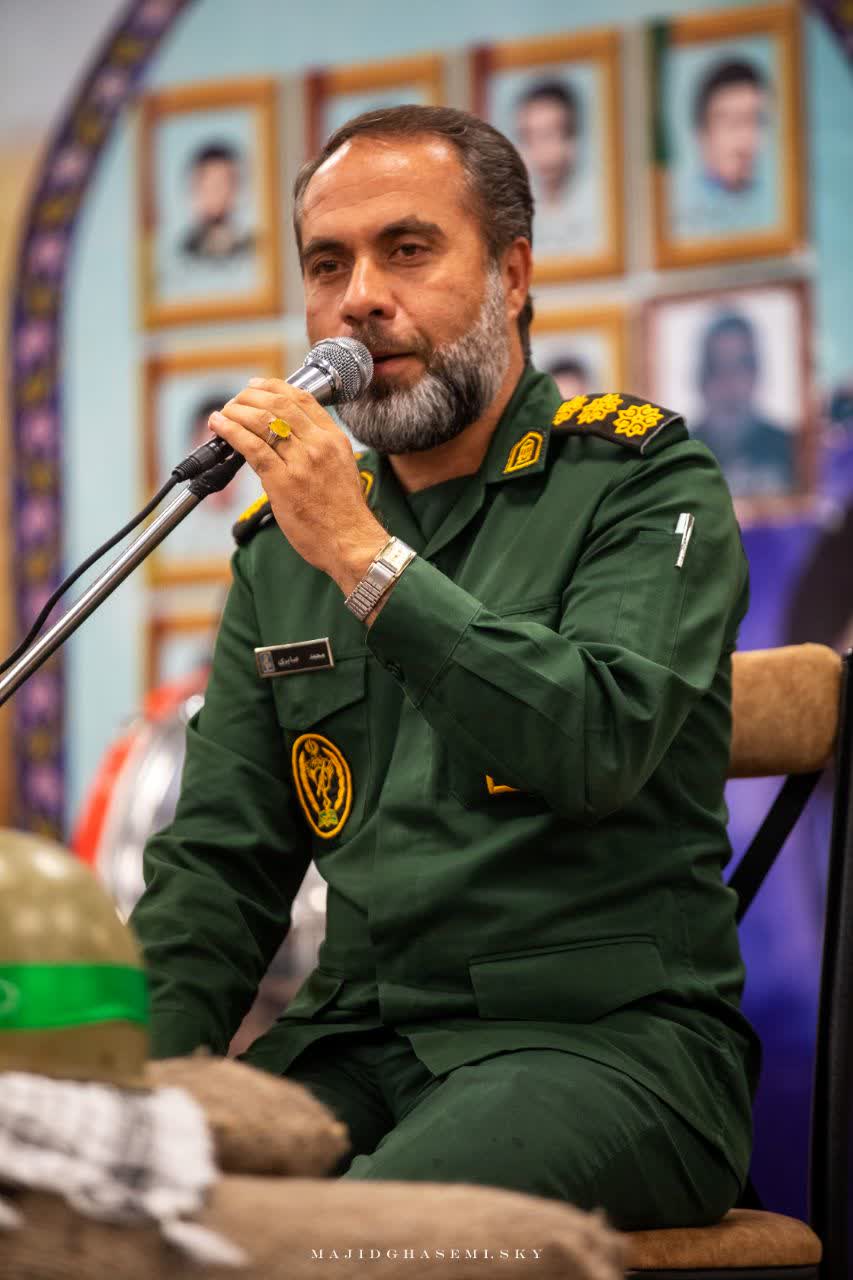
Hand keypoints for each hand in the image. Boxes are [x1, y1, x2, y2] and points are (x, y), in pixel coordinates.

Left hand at [208, 379, 387, 595]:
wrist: (351, 543)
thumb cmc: (343, 513)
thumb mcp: (340, 468)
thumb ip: (318, 449)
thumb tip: (286, 438)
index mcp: (334, 439)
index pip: (302, 398)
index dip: (273, 386)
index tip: (256, 386)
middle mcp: (318, 445)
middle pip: (279, 403)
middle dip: (250, 396)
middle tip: (235, 401)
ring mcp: (301, 462)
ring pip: (262, 420)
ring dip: (236, 411)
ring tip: (223, 413)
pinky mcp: (282, 481)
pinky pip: (252, 447)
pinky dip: (231, 431)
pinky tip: (219, 426)